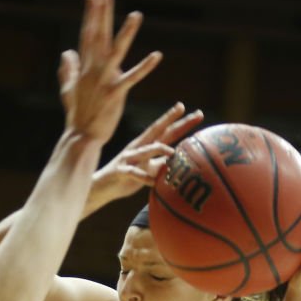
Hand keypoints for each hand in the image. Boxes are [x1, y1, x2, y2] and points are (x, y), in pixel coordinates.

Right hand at [59, 0, 162, 149]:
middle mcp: (93, 70)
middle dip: (102, 14)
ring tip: (136, 15)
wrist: (81, 136)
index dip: (91, 15)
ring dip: (127, 33)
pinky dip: (144, 67)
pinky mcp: (115, 94)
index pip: (87, 35)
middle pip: (98, 36)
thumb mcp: (68, 89)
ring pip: (117, 51)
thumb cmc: (77, 114)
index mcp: (84, 67)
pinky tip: (157, 55)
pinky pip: (132, 77)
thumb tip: (66, 52)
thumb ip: (68, 69)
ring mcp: (104, 81)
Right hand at [88, 103, 204, 205]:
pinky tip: (152, 181)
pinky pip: (133, 173)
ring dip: (159, 150)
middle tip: (196, 114)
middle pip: (159, 131)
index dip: (182, 121)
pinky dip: (142, 177)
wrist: (102, 187)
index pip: (167, 130)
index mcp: (147, 145)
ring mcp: (129, 158)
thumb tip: (180, 160)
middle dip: (176, 121)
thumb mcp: (149, 168)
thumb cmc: (128, 177)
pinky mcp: (121, 171)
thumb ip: (163, 162)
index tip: (199, 113)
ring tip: (172, 152)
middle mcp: (139, 147)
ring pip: (146, 150)